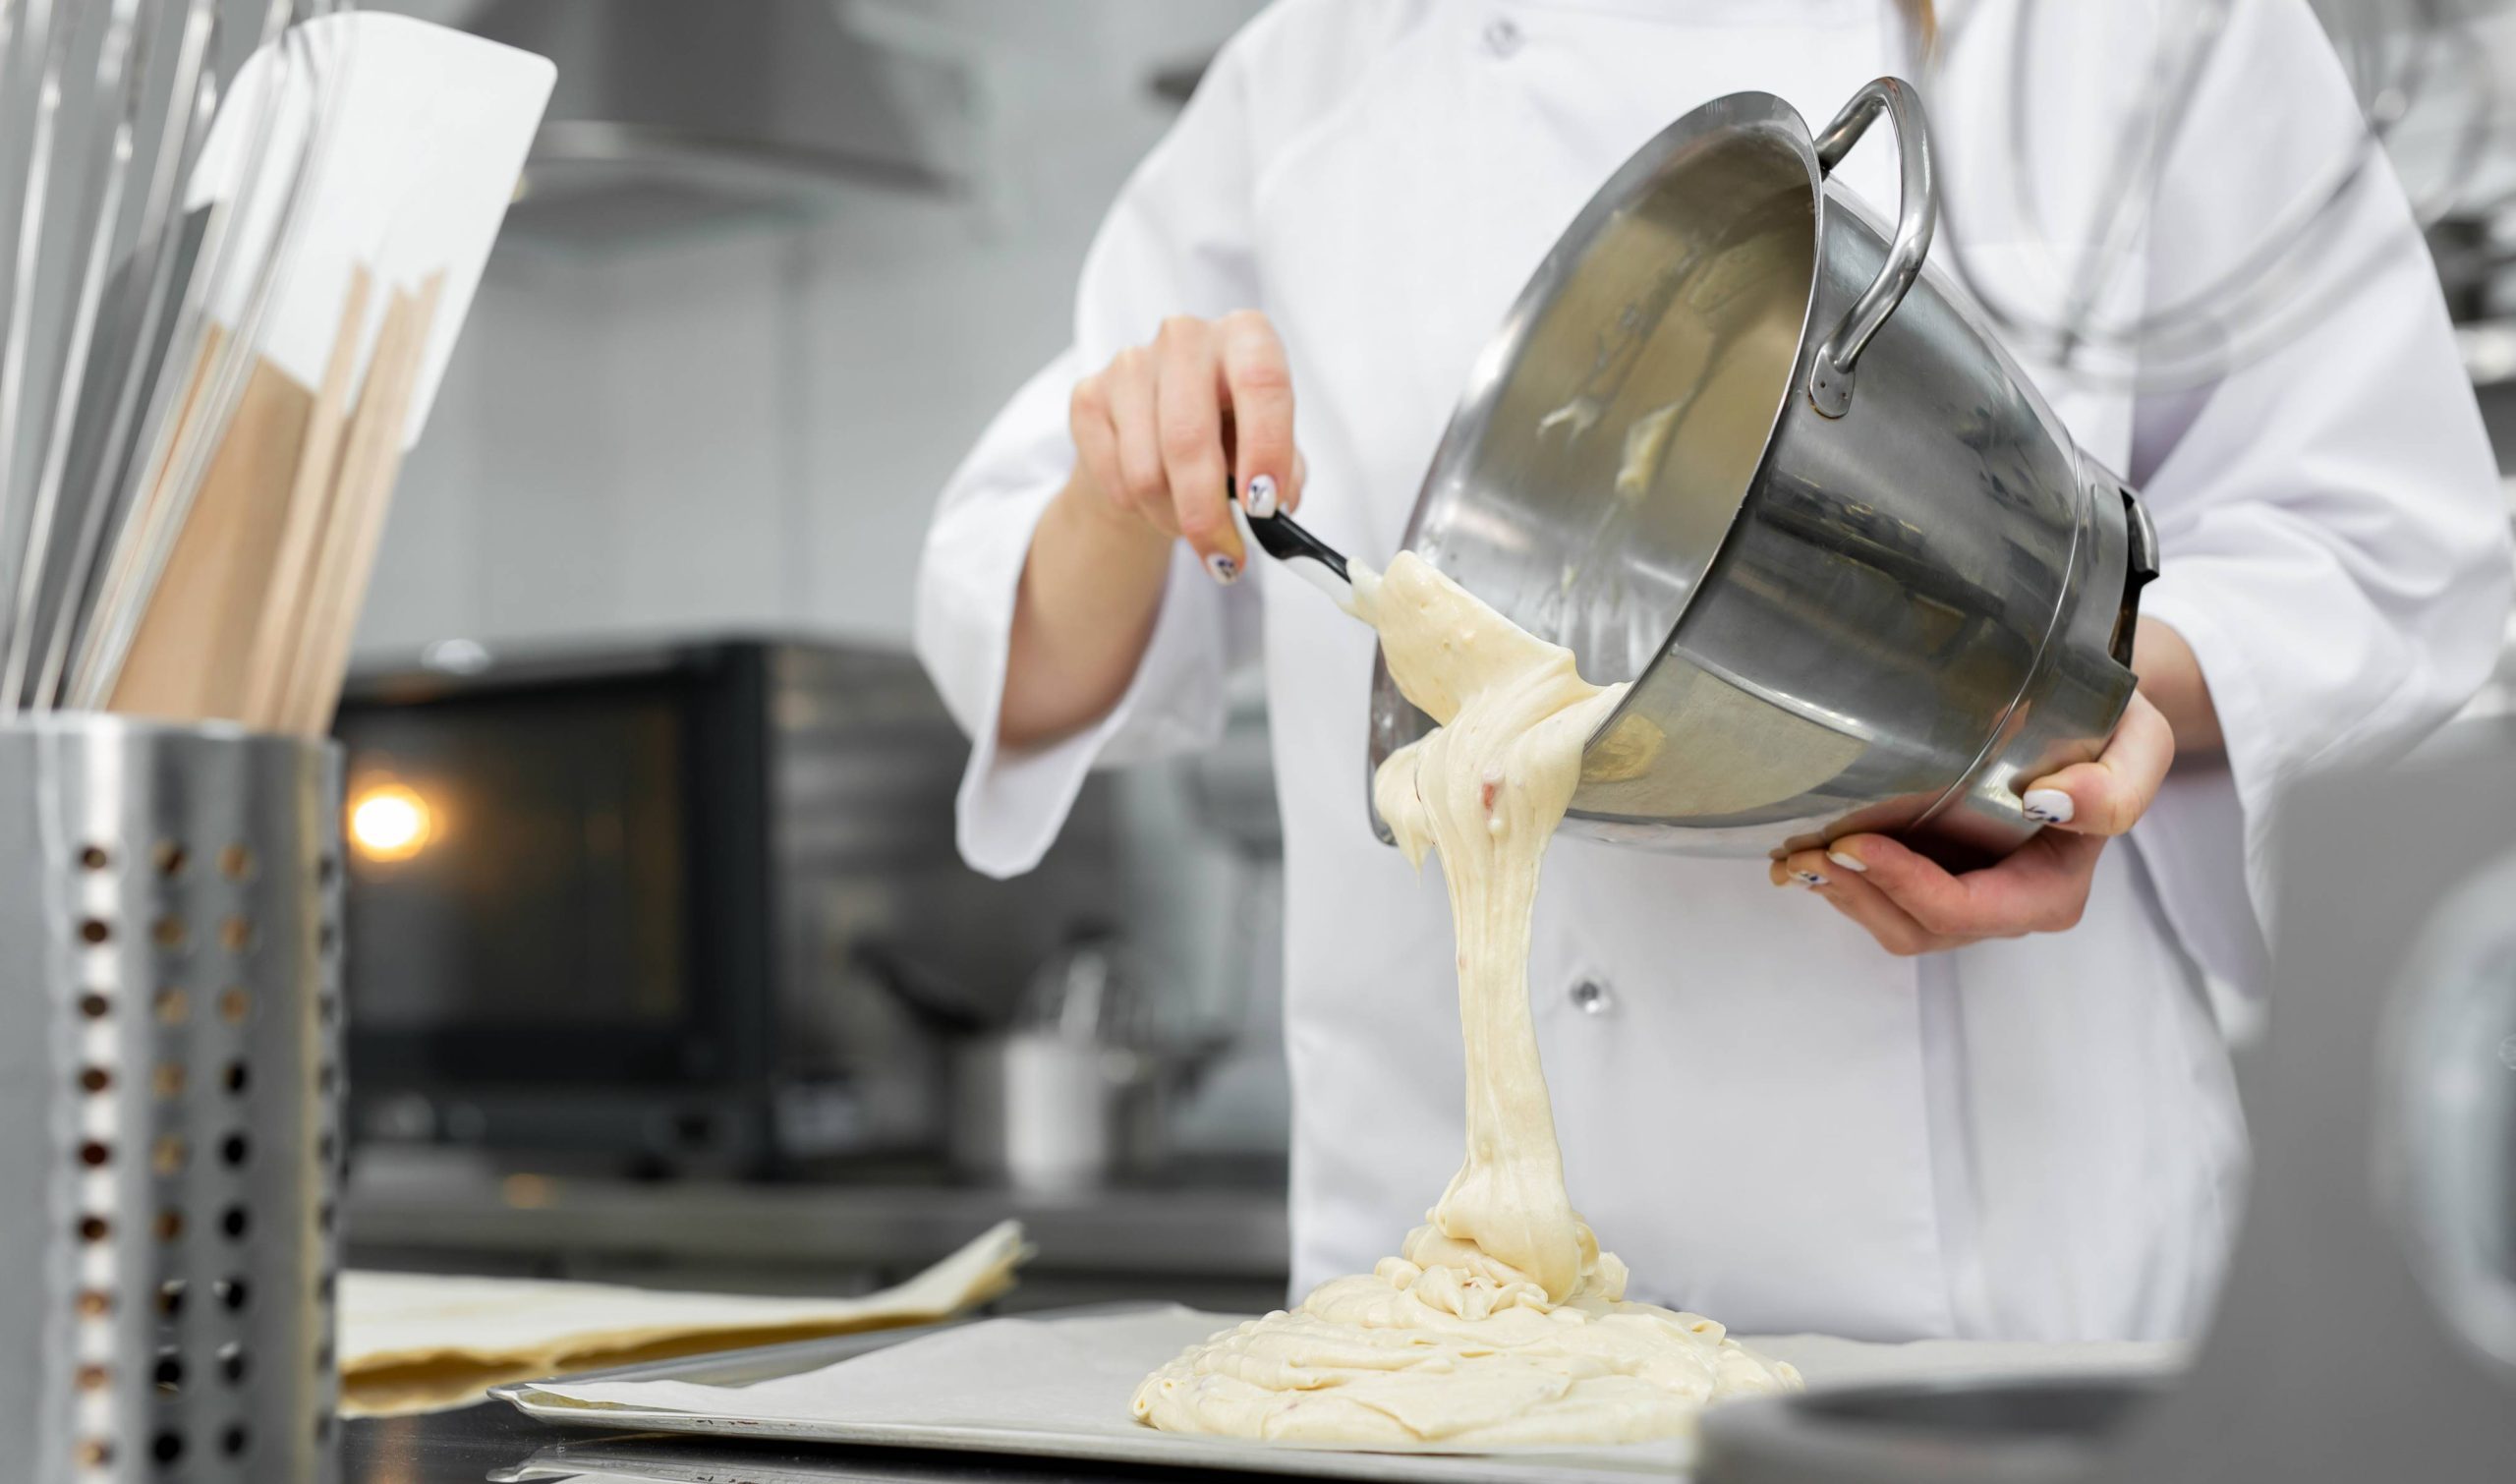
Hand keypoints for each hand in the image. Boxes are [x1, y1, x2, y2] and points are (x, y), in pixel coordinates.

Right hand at [1066, 310, 1306, 585]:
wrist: (1160, 429)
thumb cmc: (1229, 435)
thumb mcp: (1274, 447)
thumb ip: (1285, 473)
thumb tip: (1278, 507)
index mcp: (1246, 336)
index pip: (1261, 383)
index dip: (1267, 448)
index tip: (1266, 506)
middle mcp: (1186, 337)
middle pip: (1188, 439)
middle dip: (1207, 514)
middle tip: (1226, 558)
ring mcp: (1131, 363)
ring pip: (1146, 473)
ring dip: (1173, 519)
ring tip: (1189, 522)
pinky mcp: (1089, 396)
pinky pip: (1115, 480)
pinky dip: (1139, 509)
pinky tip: (1154, 500)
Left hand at [1770, 692, 2176, 953]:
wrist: (2095, 723)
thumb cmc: (2116, 736)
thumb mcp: (2140, 748)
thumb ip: (2113, 787)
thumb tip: (2051, 803)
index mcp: (2051, 892)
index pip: (1967, 910)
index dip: (1904, 884)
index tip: (1854, 843)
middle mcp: (2007, 908)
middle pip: (1918, 927)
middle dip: (1857, 894)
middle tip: (1806, 849)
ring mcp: (1968, 899)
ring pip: (1891, 921)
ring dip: (1839, 893)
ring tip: (1792, 854)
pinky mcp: (1937, 878)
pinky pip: (1881, 901)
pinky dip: (1840, 882)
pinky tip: (1802, 854)